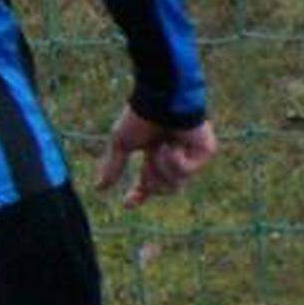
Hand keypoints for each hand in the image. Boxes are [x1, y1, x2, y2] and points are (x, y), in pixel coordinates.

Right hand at [95, 109, 217, 205]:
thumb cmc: (139, 117)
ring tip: (162, 146)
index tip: (126, 204)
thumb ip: (113, 167)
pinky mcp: (205, 151)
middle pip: (163, 189)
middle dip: (152, 180)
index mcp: (155, 154)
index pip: (148, 184)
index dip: (138, 195)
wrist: (158, 100)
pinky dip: (176, 160)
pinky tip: (174, 144)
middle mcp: (174, 156)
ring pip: (176, 182)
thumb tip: (98, 188)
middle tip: (149, 163)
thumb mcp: (121, 144)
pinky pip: (188, 171)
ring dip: (163, 166)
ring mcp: (191, 155)